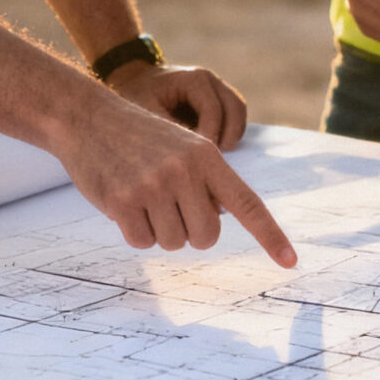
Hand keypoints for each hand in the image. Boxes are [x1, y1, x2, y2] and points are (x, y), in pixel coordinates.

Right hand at [51, 89, 296, 267]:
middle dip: (190, 231)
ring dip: (158, 229)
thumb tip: (218, 221)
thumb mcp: (182, 147)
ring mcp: (154, 186)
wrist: (87, 117)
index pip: (248, 204)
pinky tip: (123, 203)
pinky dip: (134, 232)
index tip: (291, 262)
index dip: (271, 236)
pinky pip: (142, 243)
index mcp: (208, 156)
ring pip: (173, 242)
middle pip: (206, 236)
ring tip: (142, 196)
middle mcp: (185, 170)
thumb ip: (206, 182)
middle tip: (168, 206)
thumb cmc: (139, 139)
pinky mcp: (124, 201)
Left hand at [106, 61, 247, 149]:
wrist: (133, 80)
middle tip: (217, 160)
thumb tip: (188, 156)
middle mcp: (210, 80)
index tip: (199, 158)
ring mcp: (217, 88)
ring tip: (217, 158)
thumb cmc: (136, 95)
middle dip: (229, 135)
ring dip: (232, 135)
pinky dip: (229, 133)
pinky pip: (233, 116)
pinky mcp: (218, 99)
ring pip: (238, 111)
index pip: (213, 109)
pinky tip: (214, 151)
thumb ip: (168, 130)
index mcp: (193, 79)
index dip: (210, 135)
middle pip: (235, 107)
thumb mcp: (145, 111)